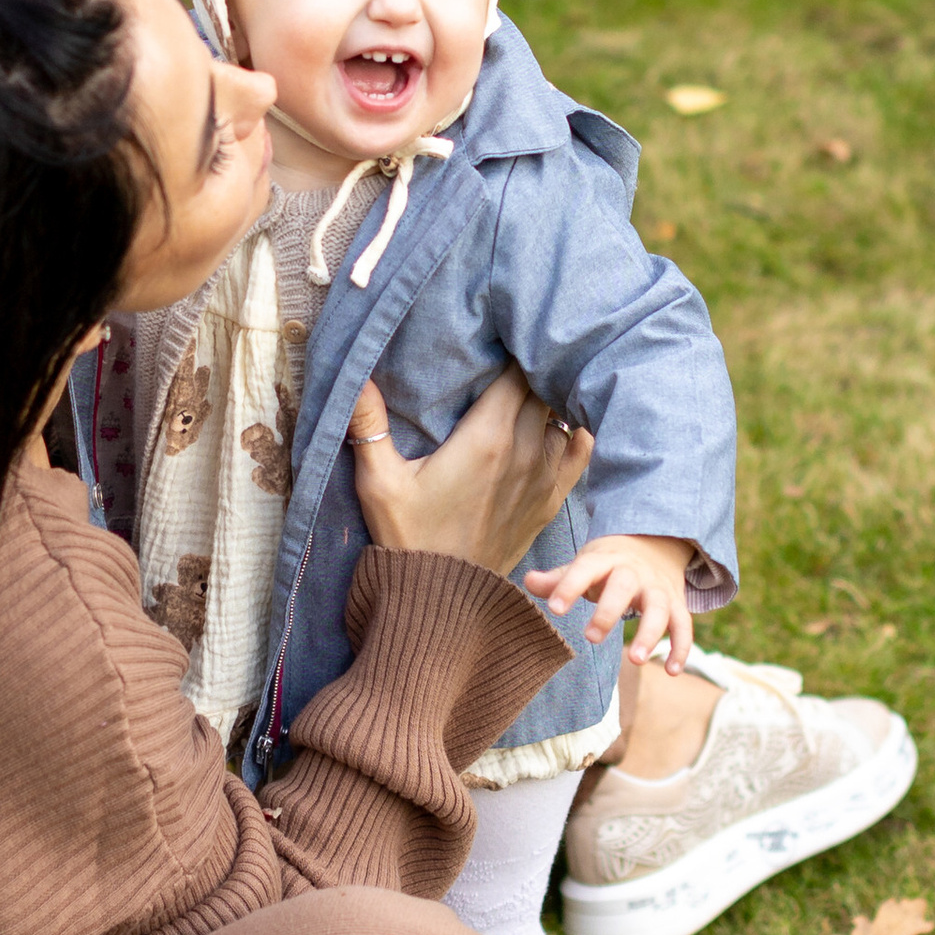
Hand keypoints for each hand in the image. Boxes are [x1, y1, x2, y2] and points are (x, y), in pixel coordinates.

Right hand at [347, 366, 592, 576]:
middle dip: (534, 365)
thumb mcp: (379, 483)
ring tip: (538, 378)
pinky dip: (577, 428)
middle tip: (517, 348)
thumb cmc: (409, 537)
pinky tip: (565, 418)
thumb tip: (354, 375)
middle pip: (543, 387)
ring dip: (553, 396)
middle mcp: (525, 451)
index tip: (501, 334)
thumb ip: (368, 425)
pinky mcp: (551, 499)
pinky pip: (580, 450)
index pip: (518, 371)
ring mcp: (544, 475)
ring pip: (564, 415)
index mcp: (486, 437)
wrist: (446, 600)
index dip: (514, 348)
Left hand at [522, 530, 697, 668]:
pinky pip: (683, 625)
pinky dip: (681, 648)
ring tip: (636, 660)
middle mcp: (633, 572)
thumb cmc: (608, 563)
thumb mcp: (584, 564)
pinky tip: (672, 672)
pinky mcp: (676, 603)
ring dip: (651, 634)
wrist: (654, 543)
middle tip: (591, 638)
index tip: (555, 609)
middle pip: (623, 586)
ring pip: (658, 608)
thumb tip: (527, 581)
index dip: (569, 587)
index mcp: (604, 559)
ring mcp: (657, 588)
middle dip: (609, 611)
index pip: (585, 569)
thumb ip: (558, 578)